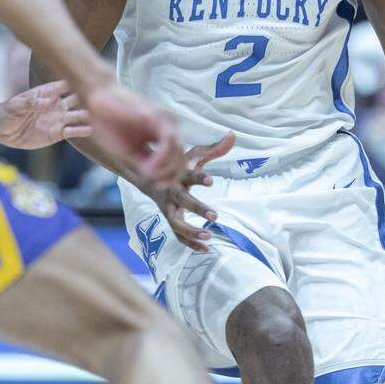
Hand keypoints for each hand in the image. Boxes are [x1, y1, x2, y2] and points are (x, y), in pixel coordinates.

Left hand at [0, 80, 91, 148]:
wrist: (2, 131)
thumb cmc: (8, 112)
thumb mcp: (16, 105)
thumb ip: (31, 103)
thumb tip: (47, 102)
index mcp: (47, 93)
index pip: (64, 85)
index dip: (76, 81)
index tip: (88, 79)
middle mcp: (57, 104)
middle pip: (76, 99)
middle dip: (87, 97)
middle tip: (100, 97)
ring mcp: (58, 118)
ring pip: (77, 115)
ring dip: (87, 114)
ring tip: (100, 115)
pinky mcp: (57, 133)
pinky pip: (72, 131)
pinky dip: (82, 130)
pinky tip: (91, 130)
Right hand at [82, 81, 184, 187]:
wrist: (97, 100)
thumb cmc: (109, 124)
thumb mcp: (128, 151)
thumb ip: (143, 164)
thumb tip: (153, 179)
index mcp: (160, 137)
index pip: (176, 160)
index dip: (171, 177)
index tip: (158, 186)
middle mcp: (167, 128)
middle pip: (181, 157)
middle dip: (170, 175)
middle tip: (156, 183)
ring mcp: (164, 120)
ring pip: (178, 150)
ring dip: (165, 168)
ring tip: (149, 174)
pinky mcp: (158, 116)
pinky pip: (169, 141)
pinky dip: (162, 157)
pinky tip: (149, 166)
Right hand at [142, 131, 234, 252]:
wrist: (151, 177)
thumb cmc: (178, 165)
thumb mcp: (194, 154)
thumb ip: (215, 147)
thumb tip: (233, 135)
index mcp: (179, 175)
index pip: (189, 176)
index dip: (199, 178)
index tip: (211, 181)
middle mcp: (172, 192)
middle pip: (182, 201)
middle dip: (197, 208)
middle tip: (215, 216)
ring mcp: (169, 208)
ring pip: (176, 223)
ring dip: (191, 231)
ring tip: (209, 236)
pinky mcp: (170, 219)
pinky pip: (178, 235)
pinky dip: (191, 243)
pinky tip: (207, 249)